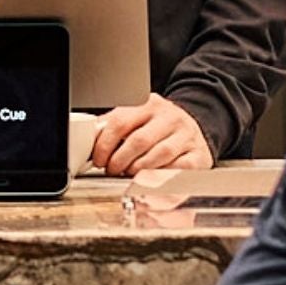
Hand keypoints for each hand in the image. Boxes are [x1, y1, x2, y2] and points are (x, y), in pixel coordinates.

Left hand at [89, 95, 212, 179]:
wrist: (194, 128)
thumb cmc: (159, 127)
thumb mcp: (137, 119)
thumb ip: (113, 128)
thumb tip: (87, 144)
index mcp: (149, 105)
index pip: (120, 122)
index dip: (105, 144)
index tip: (99, 159)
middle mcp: (169, 117)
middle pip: (139, 140)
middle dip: (120, 160)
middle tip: (113, 170)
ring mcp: (186, 135)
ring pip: (159, 155)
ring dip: (139, 170)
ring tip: (130, 175)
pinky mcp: (198, 154)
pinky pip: (179, 169)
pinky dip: (162, 177)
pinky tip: (152, 179)